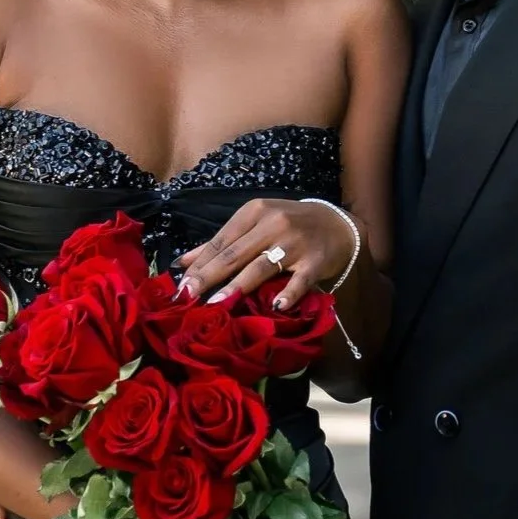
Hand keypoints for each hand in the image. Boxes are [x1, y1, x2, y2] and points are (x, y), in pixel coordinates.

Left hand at [176, 198, 356, 308]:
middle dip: (209, 276)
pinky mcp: (314, 261)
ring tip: (218, 303)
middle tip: (188, 295)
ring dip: (239, 286)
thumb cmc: (290, 225)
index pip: (221, 240)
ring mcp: (295, 242)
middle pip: (235, 253)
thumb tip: (184, 261)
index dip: (200, 263)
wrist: (337, 225)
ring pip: (261, 266)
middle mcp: (273, 223)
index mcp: (254, 212)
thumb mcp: (256, 224)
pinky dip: (289, 293)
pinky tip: (277, 307)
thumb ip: (223, 242)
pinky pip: (299, 280)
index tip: (180, 284)